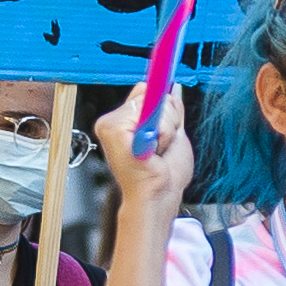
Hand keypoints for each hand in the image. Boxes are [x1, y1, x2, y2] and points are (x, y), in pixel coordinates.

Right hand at [93, 91, 193, 217]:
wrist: (159, 197)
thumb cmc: (164, 175)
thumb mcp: (174, 133)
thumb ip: (171, 110)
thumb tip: (175, 88)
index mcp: (123, 119)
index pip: (147, 90)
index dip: (164, 109)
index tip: (164, 130)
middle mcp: (113, 119)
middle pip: (152, 94)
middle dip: (168, 119)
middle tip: (161, 145)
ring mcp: (111, 123)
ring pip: (154, 104)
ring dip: (166, 130)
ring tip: (156, 151)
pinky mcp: (113, 129)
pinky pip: (152, 116)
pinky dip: (162, 134)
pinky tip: (152, 152)